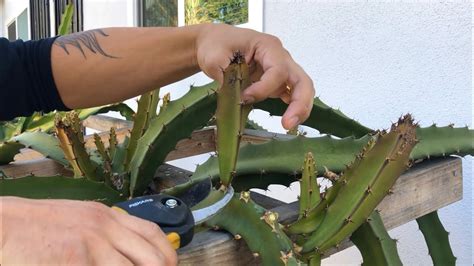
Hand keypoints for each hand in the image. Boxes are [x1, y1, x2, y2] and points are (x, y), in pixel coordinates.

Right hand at [1, 197, 176, 264]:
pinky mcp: (77, 261)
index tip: (171, 264)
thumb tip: (126, 254)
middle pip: (151, 255)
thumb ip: (105, 233)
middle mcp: (105, 227)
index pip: (152, 232)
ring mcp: (92, 245)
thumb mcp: (79, 221)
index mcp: (107, 215)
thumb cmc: (38, 227)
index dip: (167, 252)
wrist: (4, 227)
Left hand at [195, 23, 314, 129]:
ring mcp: (280, 70)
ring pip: (300, 89)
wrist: (213, 42)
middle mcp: (279, 57)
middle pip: (301, 80)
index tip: (244, 97)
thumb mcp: (214, 57)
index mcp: (267, 46)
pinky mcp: (275, 82)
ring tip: (288, 125)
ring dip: (299, 108)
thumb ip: (225, 77)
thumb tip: (236, 99)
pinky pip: (290, 94)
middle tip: (288, 123)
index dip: (263, 88)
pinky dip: (292, 107)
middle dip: (299, 103)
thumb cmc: (216, 44)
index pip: (277, 70)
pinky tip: (287, 120)